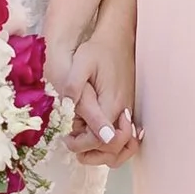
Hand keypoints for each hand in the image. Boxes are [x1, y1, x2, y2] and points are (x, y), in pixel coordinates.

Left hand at [65, 18, 141, 158]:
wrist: (117, 39)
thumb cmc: (97, 50)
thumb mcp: (81, 63)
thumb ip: (76, 87)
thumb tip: (71, 111)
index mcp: (111, 103)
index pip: (101, 140)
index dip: (82, 144)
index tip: (66, 139)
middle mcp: (124, 111)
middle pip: (115, 149)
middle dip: (93, 154)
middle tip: (72, 145)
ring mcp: (128, 111)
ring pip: (124, 147)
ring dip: (104, 153)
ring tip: (82, 146)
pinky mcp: (128, 110)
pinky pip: (125, 138)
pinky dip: (113, 145)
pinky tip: (94, 136)